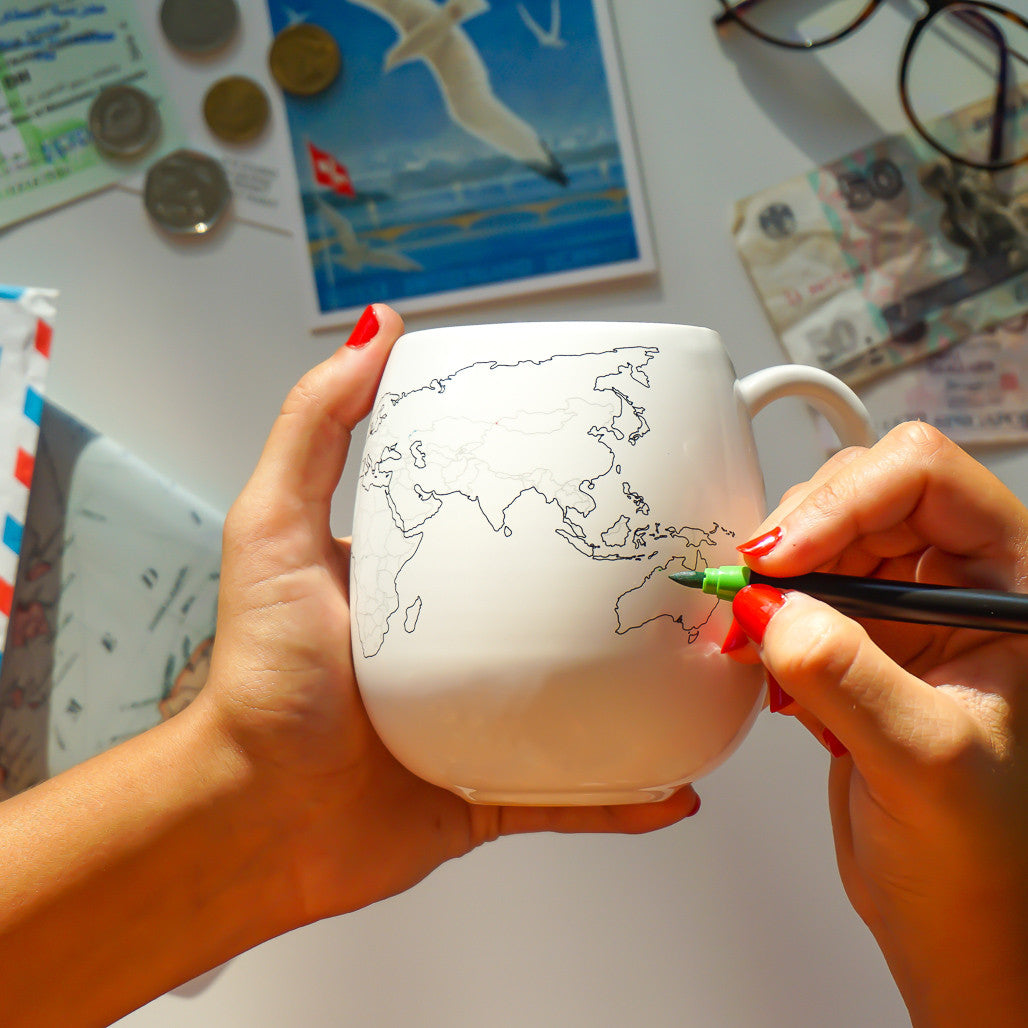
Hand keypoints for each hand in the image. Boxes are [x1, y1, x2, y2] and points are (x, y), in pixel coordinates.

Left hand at [197, 304, 699, 926]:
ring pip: (582, 698)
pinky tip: (672, 778)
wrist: (256, 820)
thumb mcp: (276, 528)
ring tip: (697, 661)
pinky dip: (628, 791)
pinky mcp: (492, 785)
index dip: (554, 486)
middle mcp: (452, 647)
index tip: (608, 460)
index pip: (501, 518)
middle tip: (676, 562)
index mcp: (418, 581)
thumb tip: (371, 336)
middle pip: (553, 606)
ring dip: (642, 686)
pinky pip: (576, 790)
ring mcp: (479, 719)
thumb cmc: (258, 683)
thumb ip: (317, 429)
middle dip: (617, 586)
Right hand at [725, 423, 1027, 1026]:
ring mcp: (906, 610)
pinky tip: (758, 650)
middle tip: (751, 584)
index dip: (847, 500)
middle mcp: (960, 584)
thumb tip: (773, 608)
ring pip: (823, 536)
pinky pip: (796, 589)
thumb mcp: (927, 762)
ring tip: (750, 625)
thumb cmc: (983, 853)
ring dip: (773, 572)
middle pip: (864, 493)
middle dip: (798, 534)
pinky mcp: (858, 641)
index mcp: (1013, 586)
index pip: (925, 478)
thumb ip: (850, 677)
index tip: (786, 557)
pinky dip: (762, 609)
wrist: (954, 911)